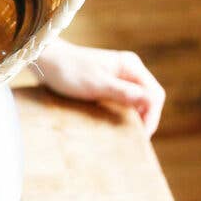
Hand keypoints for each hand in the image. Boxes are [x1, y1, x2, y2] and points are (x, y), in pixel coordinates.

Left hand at [33, 40, 165, 134]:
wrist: (46, 61)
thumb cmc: (68, 71)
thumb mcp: (95, 85)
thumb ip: (122, 92)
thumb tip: (148, 102)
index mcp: (131, 66)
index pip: (154, 95)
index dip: (152, 117)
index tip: (141, 135)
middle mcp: (129, 69)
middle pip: (149, 98)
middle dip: (146, 118)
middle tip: (135, 139)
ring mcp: (120, 76)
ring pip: (138, 100)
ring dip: (136, 116)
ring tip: (128, 134)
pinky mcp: (109, 83)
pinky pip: (125, 100)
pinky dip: (124, 112)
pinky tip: (117, 124)